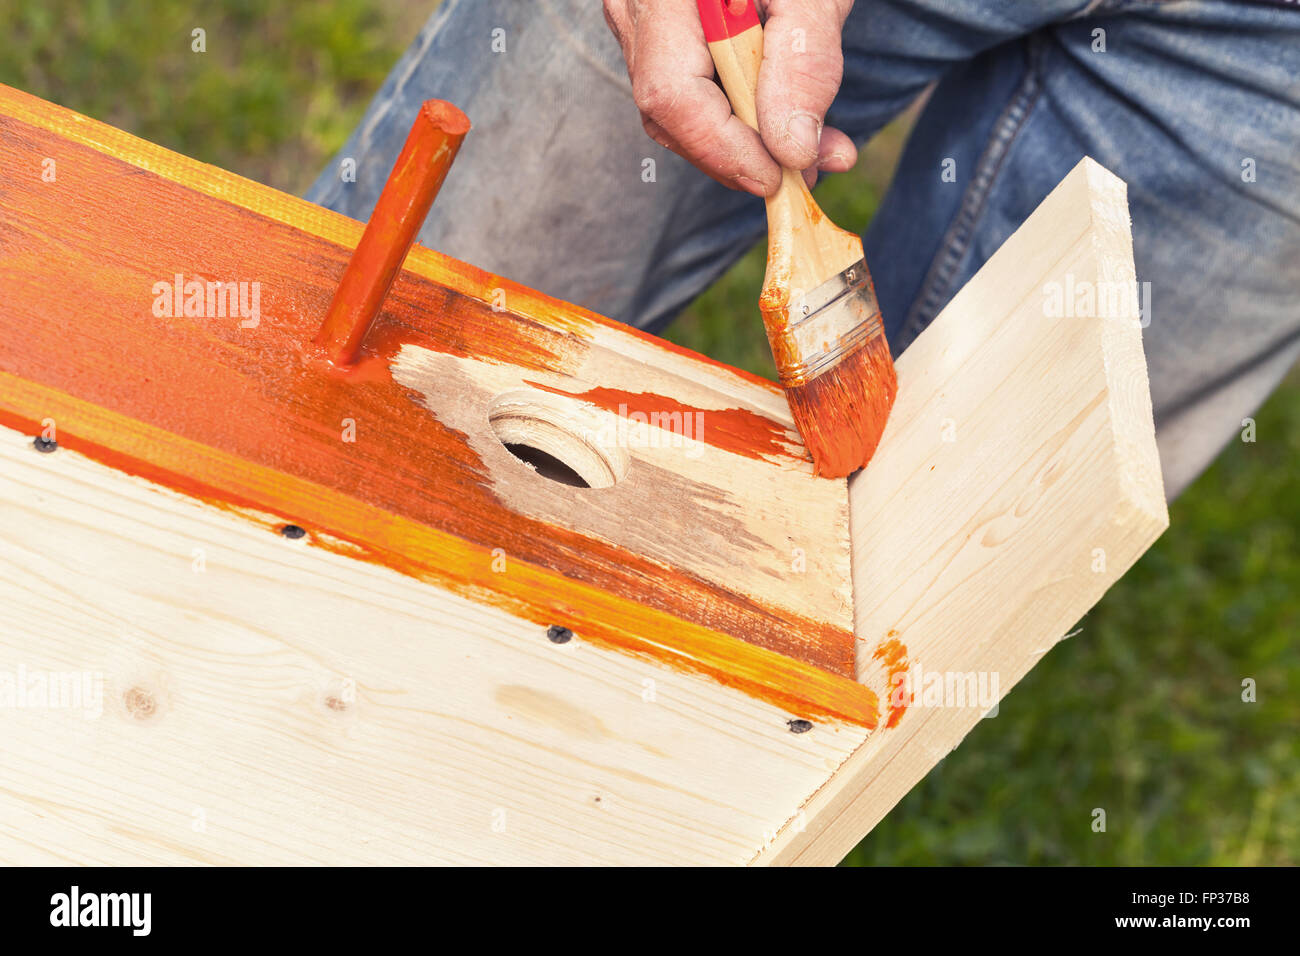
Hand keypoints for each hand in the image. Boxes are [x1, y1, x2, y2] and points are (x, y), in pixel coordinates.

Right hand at [603, 0, 857, 195]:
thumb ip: (803, 64)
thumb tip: (791, 152)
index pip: (670, 93)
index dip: (724, 149)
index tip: (780, 177)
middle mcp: (634, 4)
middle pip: (669, 111)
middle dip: (743, 153)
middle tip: (816, 165)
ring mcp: (638, 20)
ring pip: (678, 109)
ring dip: (747, 142)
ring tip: (816, 147)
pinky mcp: (658, 34)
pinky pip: (689, 91)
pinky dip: (739, 117)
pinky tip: (787, 122)